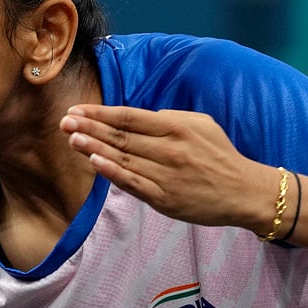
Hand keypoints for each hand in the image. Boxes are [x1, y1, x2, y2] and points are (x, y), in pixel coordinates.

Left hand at [60, 104, 278, 230]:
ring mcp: (165, 175)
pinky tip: (95, 162)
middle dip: (90, 128)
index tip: (78, 110)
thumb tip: (142, 117)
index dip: (100, 113)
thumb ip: (170, 118)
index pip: (129, 117)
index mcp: (175, 128)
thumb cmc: (220, 155)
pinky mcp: (164, 198)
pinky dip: (112, 172)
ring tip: (72, 138)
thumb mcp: (202, 124)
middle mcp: (168, 150)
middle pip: (121, 137)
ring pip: (123, 159)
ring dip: (94, 147)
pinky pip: (133, 183)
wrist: (244, 192)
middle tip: (64, 122)